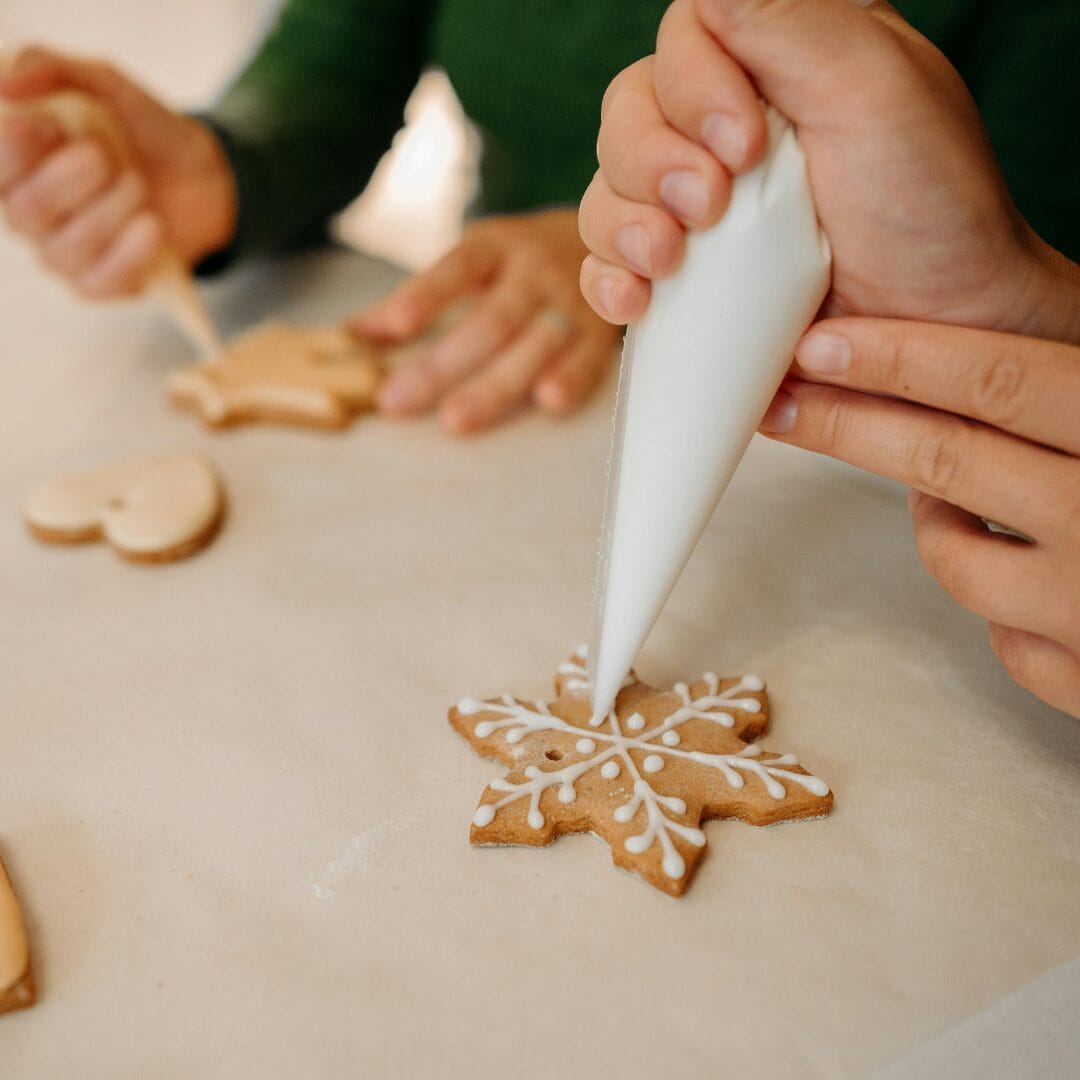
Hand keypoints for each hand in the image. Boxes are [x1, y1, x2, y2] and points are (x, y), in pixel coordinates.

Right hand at [0, 46, 235, 296]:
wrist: (203, 178)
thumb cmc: (140, 130)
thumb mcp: (102, 83)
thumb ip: (51, 68)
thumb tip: (6, 82)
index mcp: (14, 165)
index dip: (15, 150)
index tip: (52, 127)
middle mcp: (28, 214)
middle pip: (27, 210)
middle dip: (72, 179)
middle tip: (108, 155)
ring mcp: (62, 255)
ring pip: (70, 246)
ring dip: (113, 209)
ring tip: (141, 184)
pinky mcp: (100, 285)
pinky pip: (102, 282)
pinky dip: (131, 253)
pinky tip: (152, 226)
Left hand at [350, 209, 619, 434]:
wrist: (620, 235)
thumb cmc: (526, 262)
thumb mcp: (477, 260)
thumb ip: (420, 297)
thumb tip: (352, 334)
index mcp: (495, 247)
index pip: (455, 269)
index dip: (424, 297)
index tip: (392, 328)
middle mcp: (535, 270)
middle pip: (488, 321)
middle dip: (442, 365)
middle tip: (397, 403)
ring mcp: (574, 300)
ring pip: (533, 345)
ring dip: (496, 385)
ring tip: (456, 421)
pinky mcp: (605, 329)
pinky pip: (590, 357)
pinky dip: (573, 378)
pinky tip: (549, 403)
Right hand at [578, 0, 1079, 344]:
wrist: (936, 328)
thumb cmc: (927, 206)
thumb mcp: (873, 89)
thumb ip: (785, 19)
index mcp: (777, 62)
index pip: (683, 40)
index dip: (690, 89)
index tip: (743, 147)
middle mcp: (729, 125)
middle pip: (629, 114)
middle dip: (651, 164)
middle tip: (706, 210)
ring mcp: (700, 207)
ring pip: (608, 189)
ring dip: (622, 226)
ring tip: (666, 262)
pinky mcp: (684, 277)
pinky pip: (607, 266)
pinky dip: (607, 281)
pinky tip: (634, 301)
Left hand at [757, 317, 1079, 718]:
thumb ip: (1079, 398)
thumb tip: (1009, 352)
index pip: (1003, 381)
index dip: (901, 357)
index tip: (821, 342)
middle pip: (949, 462)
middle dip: (851, 426)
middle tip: (783, 403)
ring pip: (957, 559)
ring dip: (940, 526)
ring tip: (961, 506)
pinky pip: (1004, 641)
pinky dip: (1002, 609)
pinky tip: (1036, 584)